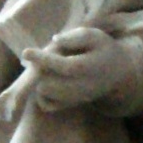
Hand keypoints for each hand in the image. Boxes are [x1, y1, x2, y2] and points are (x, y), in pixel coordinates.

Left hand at [22, 26, 142, 112]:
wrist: (117, 75)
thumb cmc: (102, 50)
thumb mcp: (95, 36)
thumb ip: (76, 37)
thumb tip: (55, 40)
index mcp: (90, 68)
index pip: (64, 66)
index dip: (43, 59)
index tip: (26, 51)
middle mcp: (83, 87)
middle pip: (50, 85)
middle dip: (38, 71)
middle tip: (37, 58)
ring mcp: (75, 99)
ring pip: (45, 95)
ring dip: (38, 80)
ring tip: (44, 67)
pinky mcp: (69, 105)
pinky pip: (46, 105)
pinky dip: (41, 93)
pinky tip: (47, 79)